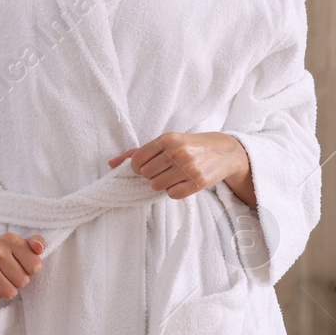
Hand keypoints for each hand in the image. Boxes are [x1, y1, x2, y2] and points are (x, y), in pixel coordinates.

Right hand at [0, 230, 45, 304]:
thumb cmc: (3, 255)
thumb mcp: (20, 245)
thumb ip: (37, 243)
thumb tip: (40, 248)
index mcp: (11, 239)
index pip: (35, 266)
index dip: (31, 271)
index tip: (22, 266)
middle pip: (22, 281)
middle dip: (18, 282)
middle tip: (8, 275)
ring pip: (9, 293)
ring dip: (6, 291)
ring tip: (0, 281)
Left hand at [109, 131, 253, 204]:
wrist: (224, 151)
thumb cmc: (191, 146)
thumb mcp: (168, 142)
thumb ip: (139, 152)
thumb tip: (111, 164)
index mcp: (168, 139)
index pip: (138, 160)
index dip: (139, 167)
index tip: (148, 166)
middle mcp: (178, 152)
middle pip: (146, 174)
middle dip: (152, 175)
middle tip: (164, 171)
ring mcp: (189, 167)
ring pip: (157, 186)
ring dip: (162, 184)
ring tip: (173, 176)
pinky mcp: (198, 182)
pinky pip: (172, 195)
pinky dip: (174, 191)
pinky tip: (182, 183)